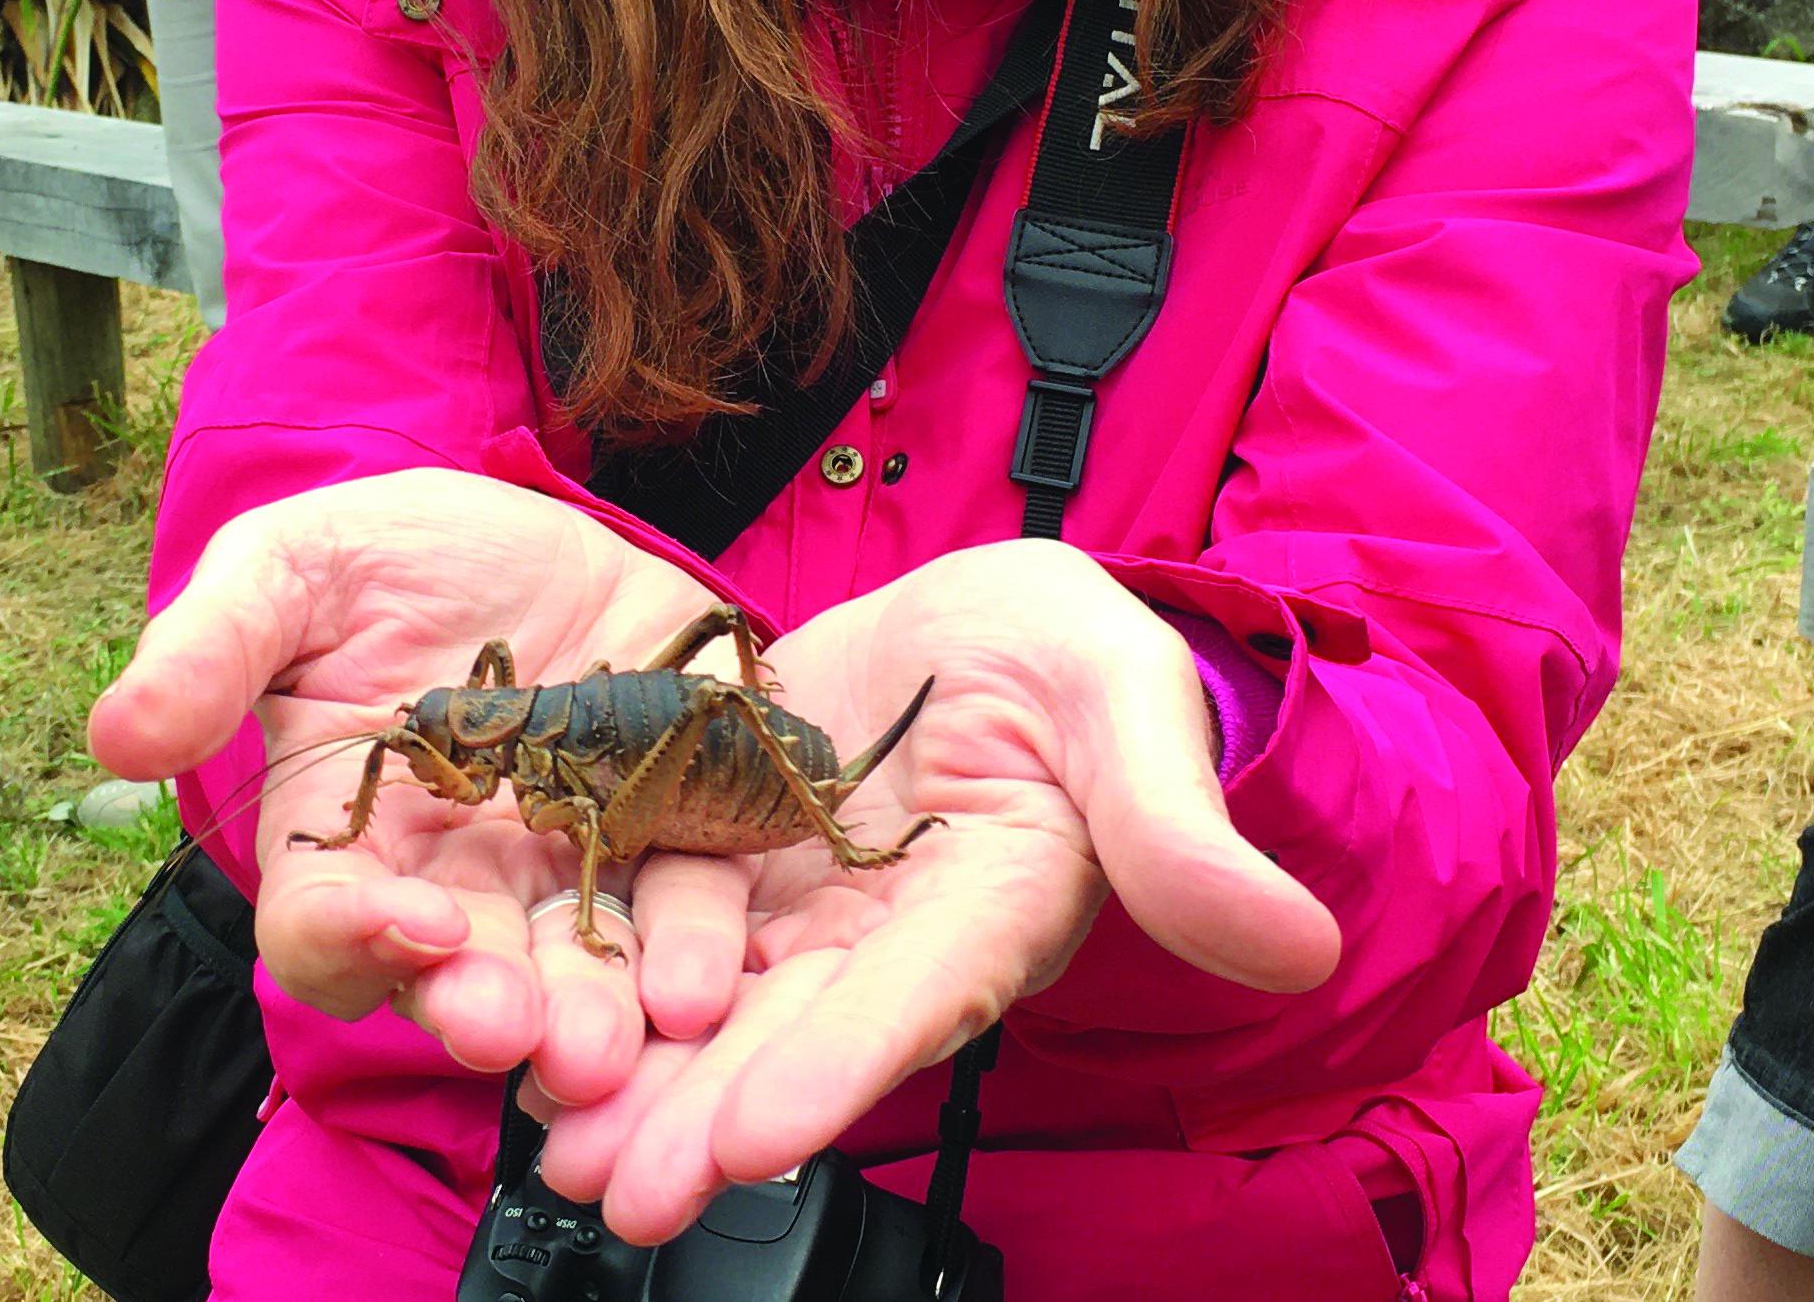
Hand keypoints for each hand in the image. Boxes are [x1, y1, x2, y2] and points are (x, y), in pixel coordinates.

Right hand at [87, 468, 736, 1101]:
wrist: (549, 529)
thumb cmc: (394, 558)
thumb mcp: (294, 569)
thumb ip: (214, 647)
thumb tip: (116, 736)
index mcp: (349, 843)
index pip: (324, 924)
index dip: (354, 935)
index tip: (408, 919)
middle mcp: (459, 889)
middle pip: (460, 980)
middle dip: (489, 1009)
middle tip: (517, 1031)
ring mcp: (570, 877)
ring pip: (578, 977)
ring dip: (596, 1018)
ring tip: (616, 1039)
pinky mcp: (677, 845)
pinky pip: (691, 917)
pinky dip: (700, 953)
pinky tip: (710, 978)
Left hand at [515, 538, 1340, 1244]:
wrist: (983, 618)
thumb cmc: (1082, 658)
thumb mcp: (1126, 703)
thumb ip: (1179, 828)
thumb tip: (1294, 945)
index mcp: (993, 906)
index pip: (919, 998)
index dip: (843, 1067)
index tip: (764, 1139)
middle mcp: (887, 933)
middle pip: (794, 1036)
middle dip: (707, 1120)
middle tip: (623, 1196)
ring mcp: (800, 900)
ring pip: (710, 1004)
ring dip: (636, 1079)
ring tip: (554, 1147)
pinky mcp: (724, 851)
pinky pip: (650, 919)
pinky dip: (594, 976)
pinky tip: (519, 1027)